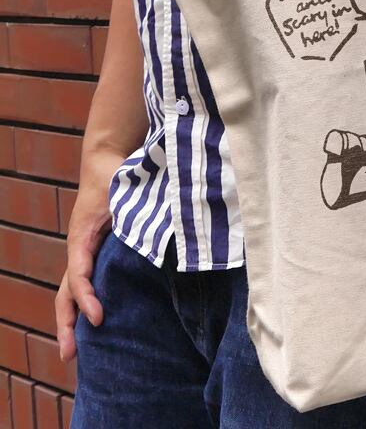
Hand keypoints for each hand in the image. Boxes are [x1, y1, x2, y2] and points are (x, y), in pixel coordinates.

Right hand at [55, 147, 124, 362]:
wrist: (106, 159)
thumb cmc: (116, 175)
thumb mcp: (123, 193)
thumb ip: (132, 215)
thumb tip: (152, 237)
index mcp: (81, 237)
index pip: (79, 276)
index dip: (87, 298)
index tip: (98, 317)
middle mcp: (79, 247)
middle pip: (66, 292)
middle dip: (67, 324)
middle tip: (71, 355)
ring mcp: (84, 250)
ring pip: (72, 291)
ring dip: (72, 320)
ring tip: (75, 352)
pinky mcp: (94, 250)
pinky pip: (87, 281)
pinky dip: (86, 303)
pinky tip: (96, 321)